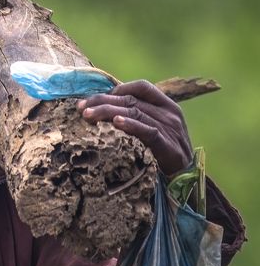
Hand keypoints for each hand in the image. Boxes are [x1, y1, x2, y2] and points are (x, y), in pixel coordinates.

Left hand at [77, 80, 192, 175]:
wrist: (185, 178)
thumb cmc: (163, 152)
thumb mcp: (152, 129)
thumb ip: (136, 116)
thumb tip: (104, 108)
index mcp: (166, 105)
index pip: (141, 87)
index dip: (116, 89)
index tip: (93, 99)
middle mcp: (169, 114)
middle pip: (132, 100)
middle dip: (103, 101)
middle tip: (80, 107)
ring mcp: (170, 129)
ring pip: (135, 112)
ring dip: (108, 112)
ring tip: (88, 115)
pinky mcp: (168, 146)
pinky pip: (148, 131)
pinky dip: (131, 125)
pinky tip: (116, 123)